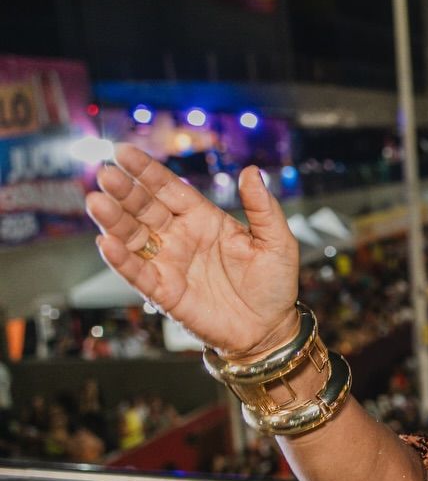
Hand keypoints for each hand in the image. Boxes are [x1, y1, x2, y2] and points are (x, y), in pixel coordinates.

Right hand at [85, 144, 300, 357]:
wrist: (270, 328)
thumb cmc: (273, 283)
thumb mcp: (277, 241)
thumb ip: (263, 208)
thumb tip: (251, 171)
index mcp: (203, 219)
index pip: (169, 189)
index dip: (147, 172)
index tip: (123, 152)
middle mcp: (180, 237)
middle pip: (144, 209)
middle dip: (124, 192)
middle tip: (105, 175)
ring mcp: (170, 263)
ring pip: (133, 237)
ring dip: (113, 221)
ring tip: (96, 202)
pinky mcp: (165, 292)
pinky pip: (138, 273)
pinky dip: (121, 259)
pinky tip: (105, 243)